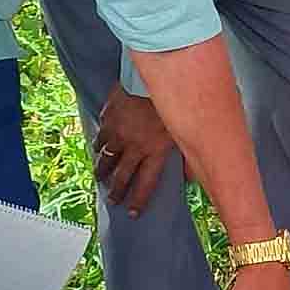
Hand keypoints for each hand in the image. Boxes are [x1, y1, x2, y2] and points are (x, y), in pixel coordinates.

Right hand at [93, 86, 176, 217]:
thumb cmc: (175, 100)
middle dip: (117, 191)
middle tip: (112, 201)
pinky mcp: (109, 118)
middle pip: (122, 176)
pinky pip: (101, 136)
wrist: (151, 76)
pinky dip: (98, 144)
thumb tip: (192, 177)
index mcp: (155, 151)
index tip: (133, 213)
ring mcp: (119, 133)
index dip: (138, 200)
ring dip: (103, 170)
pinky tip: (97, 148)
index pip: (146, 183)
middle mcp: (135, 147)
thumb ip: (189, 156)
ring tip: (100, 178)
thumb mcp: (187, 130)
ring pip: (107, 158)